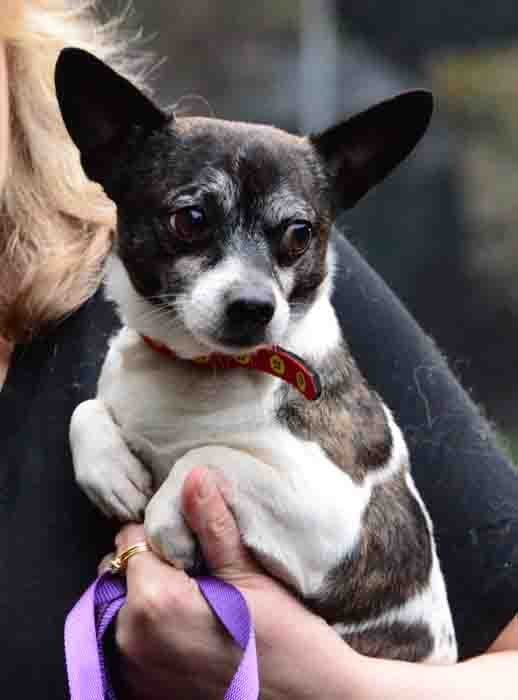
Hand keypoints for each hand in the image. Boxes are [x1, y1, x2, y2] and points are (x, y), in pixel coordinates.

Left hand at [106, 468, 351, 699]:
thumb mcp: (249, 574)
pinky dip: (153, 629)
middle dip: (152, 563)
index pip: (130, 540)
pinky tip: (194, 631)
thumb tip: (194, 474)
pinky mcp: (142, 690)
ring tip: (201, 600)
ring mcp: (133, 671)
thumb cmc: (284, 640)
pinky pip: (133, 640)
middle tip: (199, 571)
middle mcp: (130, 640)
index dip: (160, 532)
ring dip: (152, 596)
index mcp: (153, 603)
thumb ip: (212, 523)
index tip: (192, 542)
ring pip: (125, 606)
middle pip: (122, 573)